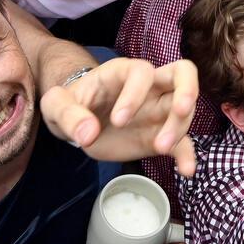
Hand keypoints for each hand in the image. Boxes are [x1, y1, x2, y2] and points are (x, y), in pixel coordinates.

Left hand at [40, 55, 199, 176]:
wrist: (76, 122)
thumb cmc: (69, 104)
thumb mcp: (56, 105)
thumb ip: (69, 115)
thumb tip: (88, 134)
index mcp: (122, 72)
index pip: (141, 72)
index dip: (135, 93)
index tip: (118, 121)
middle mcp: (147, 87)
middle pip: (183, 72)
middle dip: (188, 90)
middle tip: (180, 111)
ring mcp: (157, 110)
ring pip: (185, 109)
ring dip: (178, 128)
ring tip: (159, 148)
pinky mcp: (159, 135)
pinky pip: (182, 142)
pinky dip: (187, 156)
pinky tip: (186, 170)